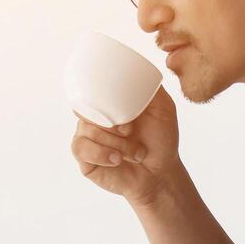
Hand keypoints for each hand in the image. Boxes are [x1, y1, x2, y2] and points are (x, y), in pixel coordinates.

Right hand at [71, 85, 180, 205]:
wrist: (160, 173)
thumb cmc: (160, 140)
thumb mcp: (163, 108)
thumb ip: (152, 89)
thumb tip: (138, 70)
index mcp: (109, 104)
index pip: (92, 90)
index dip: (106, 100)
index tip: (128, 118)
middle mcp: (95, 118)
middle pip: (87, 110)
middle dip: (112, 125)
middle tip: (131, 132)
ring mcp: (87, 137)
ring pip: (88, 131)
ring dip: (116, 144)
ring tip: (134, 152)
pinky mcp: (84, 158)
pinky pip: (81, 148)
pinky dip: (102, 154)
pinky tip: (117, 160)